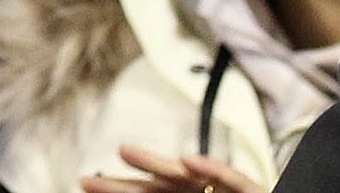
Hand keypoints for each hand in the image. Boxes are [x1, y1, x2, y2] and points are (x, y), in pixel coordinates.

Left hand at [80, 145, 267, 192]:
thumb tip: (126, 192)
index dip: (119, 191)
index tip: (84, 183)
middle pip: (160, 188)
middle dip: (123, 185)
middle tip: (85, 180)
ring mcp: (227, 190)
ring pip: (189, 178)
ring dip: (157, 164)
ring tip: (124, 151)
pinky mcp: (254, 190)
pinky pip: (234, 179)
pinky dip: (214, 169)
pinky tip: (189, 159)